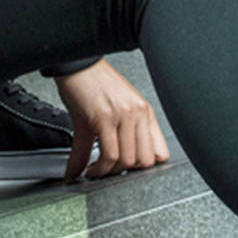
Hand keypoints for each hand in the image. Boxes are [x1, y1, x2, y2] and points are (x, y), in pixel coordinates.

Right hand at [55, 59, 169, 181]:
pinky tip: (88, 169)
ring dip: (108, 173)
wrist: (77, 64)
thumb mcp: (110, 111)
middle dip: (124, 172)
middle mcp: (138, 113)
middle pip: (144, 161)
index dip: (144, 166)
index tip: (128, 171)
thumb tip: (99, 164)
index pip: (159, 151)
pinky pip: (108, 154)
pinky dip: (97, 169)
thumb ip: (113, 139)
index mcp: (144, 112)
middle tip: (109, 171)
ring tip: (95, 171)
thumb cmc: (93, 84)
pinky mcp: (104, 118)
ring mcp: (123, 115)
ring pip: (126, 161)